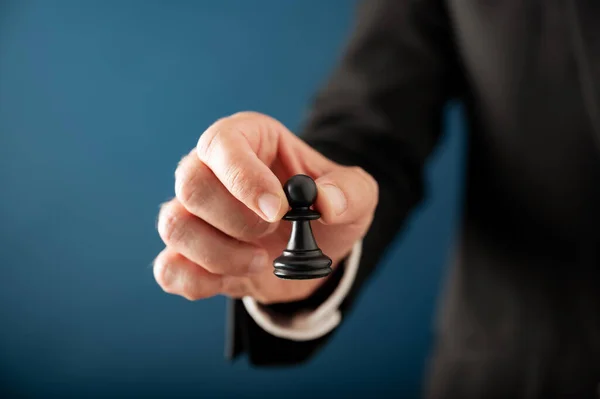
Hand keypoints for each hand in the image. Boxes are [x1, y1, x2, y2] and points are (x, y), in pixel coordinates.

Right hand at [154, 112, 377, 303]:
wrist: (315, 248)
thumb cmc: (329, 208)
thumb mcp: (357, 195)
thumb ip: (350, 192)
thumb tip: (326, 203)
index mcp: (248, 140)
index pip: (222, 143)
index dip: (244, 177)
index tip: (278, 210)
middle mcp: (210, 170)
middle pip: (190, 185)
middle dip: (235, 219)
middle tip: (271, 232)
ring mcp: (195, 214)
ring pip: (174, 226)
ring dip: (219, 254)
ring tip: (261, 260)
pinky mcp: (191, 255)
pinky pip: (168, 268)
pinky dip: (196, 281)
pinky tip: (237, 277)